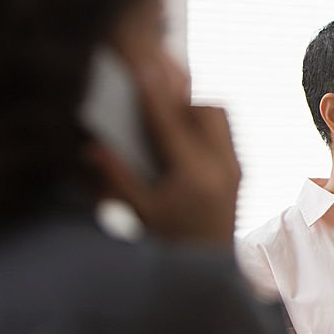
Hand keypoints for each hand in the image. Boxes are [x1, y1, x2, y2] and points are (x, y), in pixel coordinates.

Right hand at [91, 65, 239, 246]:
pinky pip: (226, 132)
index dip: (153, 94)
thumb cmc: (172, 242)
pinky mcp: (240, 170)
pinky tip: (184, 140)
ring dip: (194, 111)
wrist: (211, 265)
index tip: (141, 68)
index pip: (171, 124)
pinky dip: (204, 126)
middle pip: (207, 110)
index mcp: (194, 176)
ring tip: (169, 125)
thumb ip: (117, 177)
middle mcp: (222, 168)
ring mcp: (235, 168)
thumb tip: (92, 146)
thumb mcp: (140, 211)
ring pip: (221, 116)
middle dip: (179, 101)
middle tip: (155, 108)